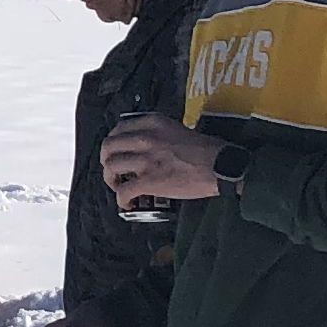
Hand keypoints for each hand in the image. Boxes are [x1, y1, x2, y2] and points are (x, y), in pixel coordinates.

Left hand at [99, 113, 222, 206]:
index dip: (113, 142)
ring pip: (111, 167)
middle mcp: (144, 138)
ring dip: (110, 179)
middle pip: (108, 146)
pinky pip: (123, 191)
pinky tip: (128, 203)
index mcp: (152, 123)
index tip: (117, 151)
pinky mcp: (149, 181)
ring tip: (119, 186)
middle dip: (106, 160)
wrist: (220, 165)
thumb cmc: (205, 149)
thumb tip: (144, 146)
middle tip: (113, 169)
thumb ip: (157, 133)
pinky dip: (121, 200)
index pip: (119, 128)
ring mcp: (145, 159)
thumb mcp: (177, 129)